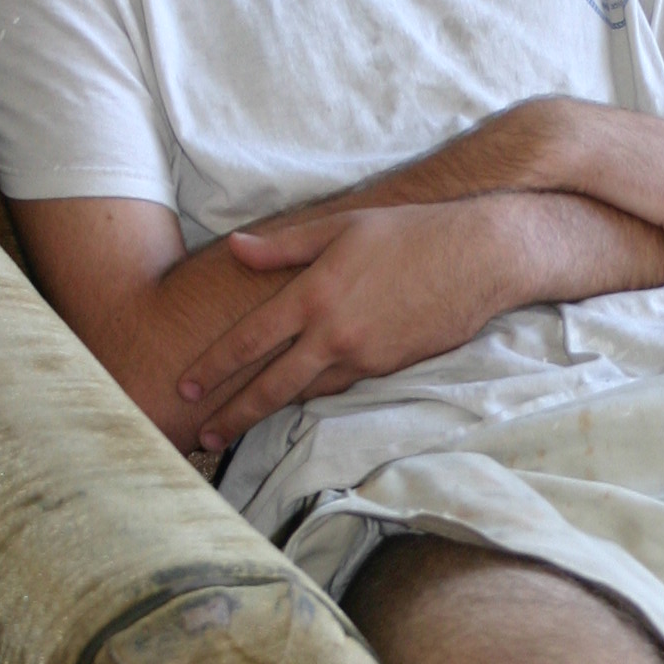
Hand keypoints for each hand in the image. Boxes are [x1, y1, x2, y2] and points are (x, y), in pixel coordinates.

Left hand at [177, 198, 511, 445]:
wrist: (477, 258)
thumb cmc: (407, 233)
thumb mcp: (340, 227)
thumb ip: (283, 246)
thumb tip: (235, 247)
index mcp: (314, 294)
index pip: (249, 340)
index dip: (212, 367)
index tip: (186, 388)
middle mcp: (333, 333)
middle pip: (271, 385)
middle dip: (234, 415)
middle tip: (203, 437)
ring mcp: (363, 356)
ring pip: (306, 392)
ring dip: (272, 411)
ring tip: (241, 425)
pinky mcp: (388, 368)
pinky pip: (341, 385)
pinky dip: (315, 394)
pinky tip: (298, 397)